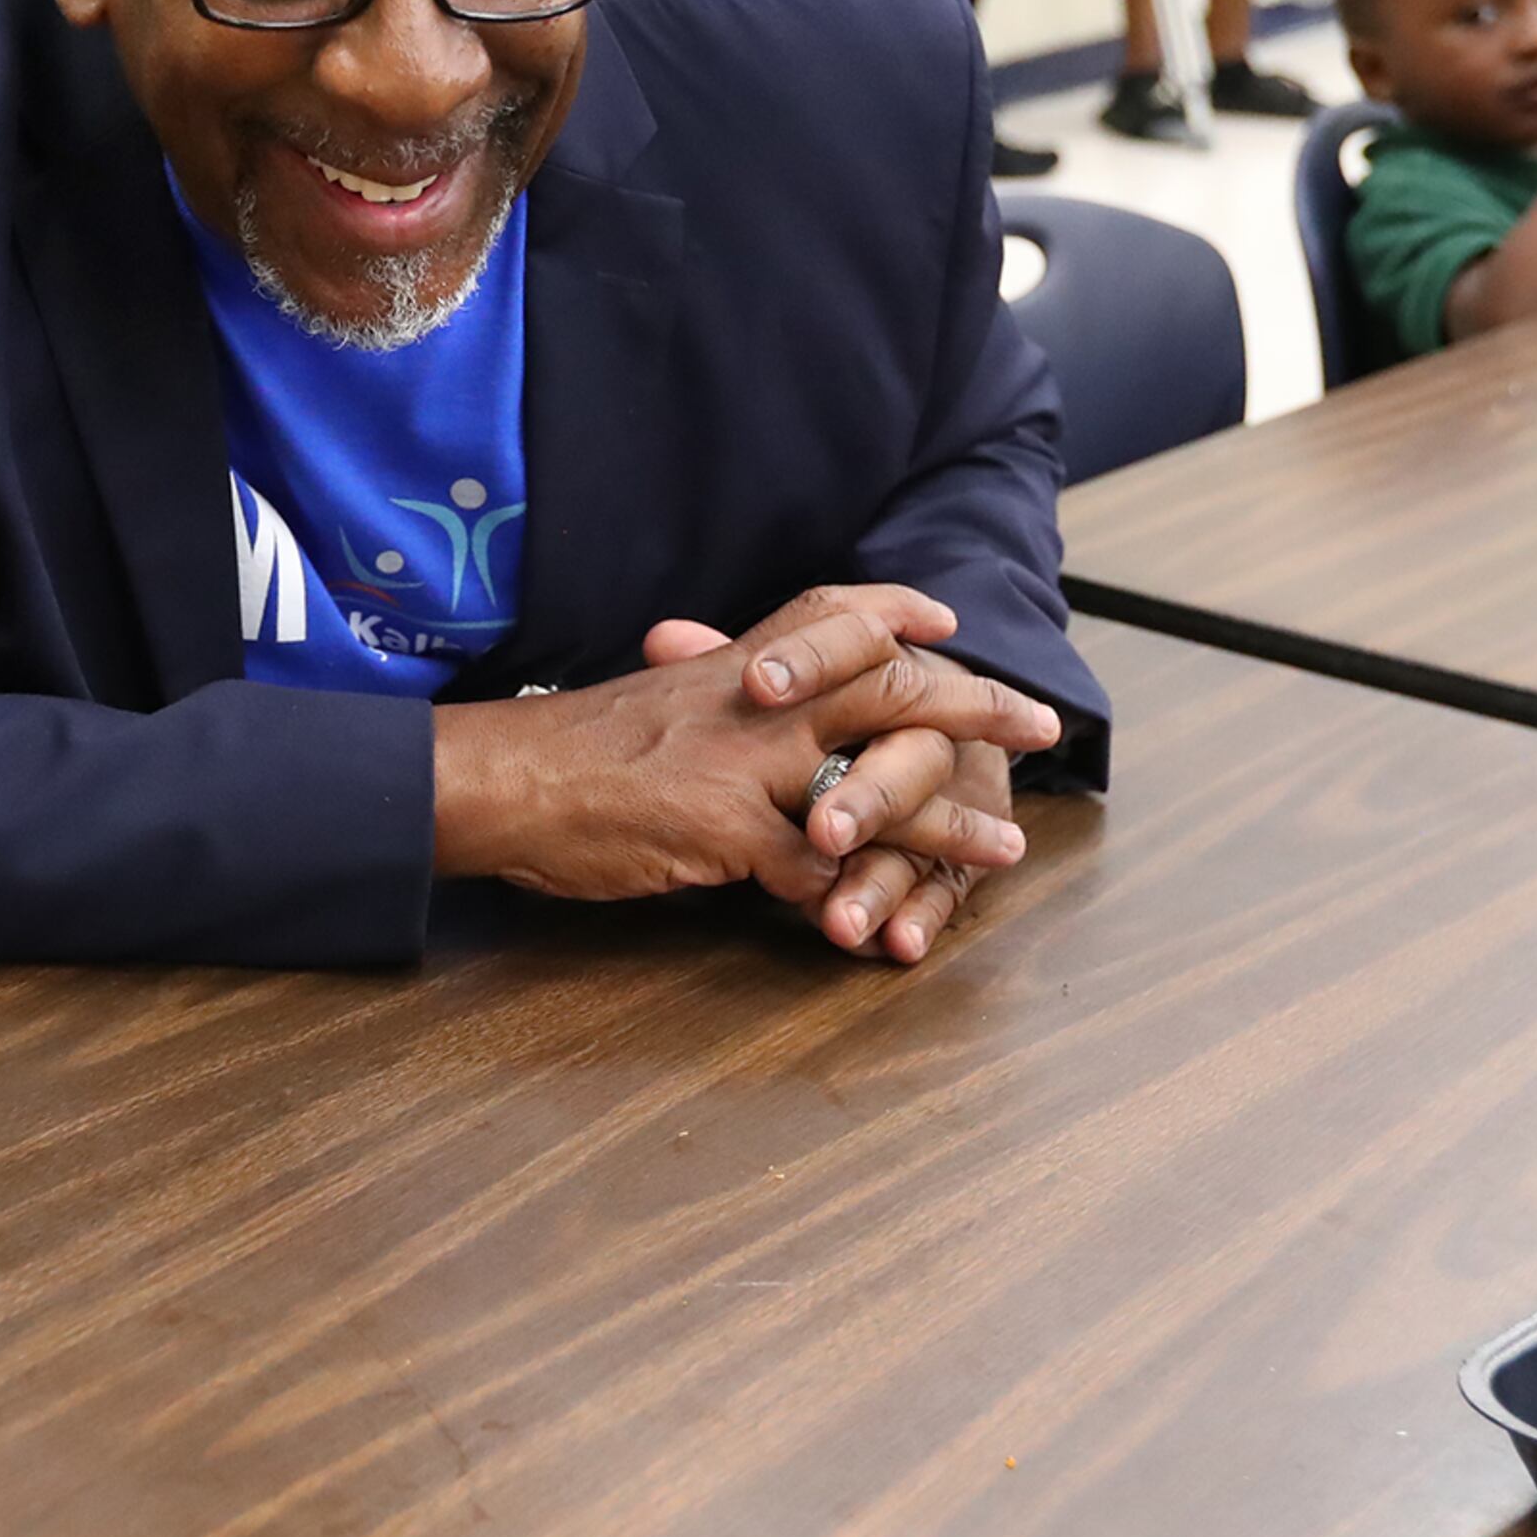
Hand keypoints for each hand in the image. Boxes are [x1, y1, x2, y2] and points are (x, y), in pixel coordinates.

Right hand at [434, 583, 1056, 910]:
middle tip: (1037, 723)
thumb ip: (701, 700)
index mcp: (732, 669)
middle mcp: (753, 704)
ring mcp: (745, 766)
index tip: (945, 619)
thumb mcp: (642, 700)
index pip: (831, 614)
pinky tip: (885, 924)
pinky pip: (817, 869)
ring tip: (1006, 845)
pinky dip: (856, 899)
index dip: (896, 612)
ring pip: (875, 780)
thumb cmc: (555, 750)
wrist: (499, 779)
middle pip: (887, 685)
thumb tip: (727, 697)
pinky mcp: (727, 833)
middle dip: (972, 704)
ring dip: (949, 818)